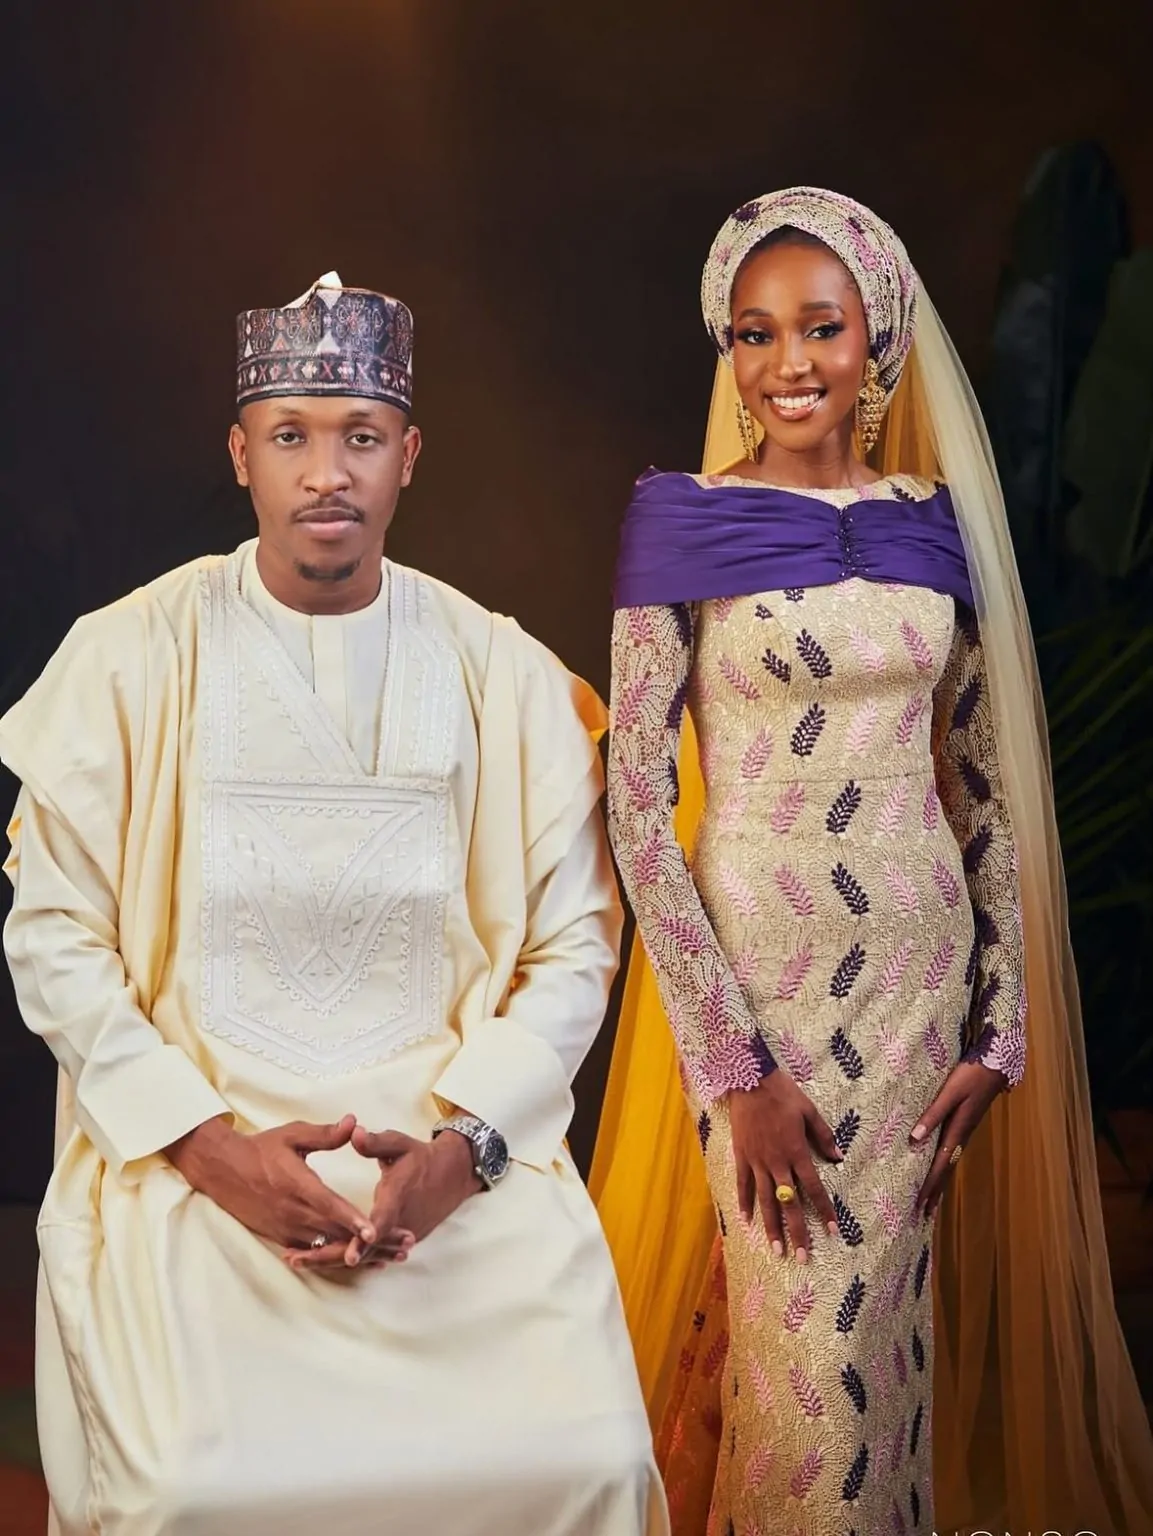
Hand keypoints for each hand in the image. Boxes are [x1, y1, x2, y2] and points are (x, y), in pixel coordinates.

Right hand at [166, 1113, 410, 1265]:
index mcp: (297, 1184)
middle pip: (336, 1232)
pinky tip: (361, 1261)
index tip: (374, 1231)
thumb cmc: (261, 1149)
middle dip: (371, 1241)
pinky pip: (314, 1252)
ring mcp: (287, 1228)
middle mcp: (292, 1211)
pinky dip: (338, 1256)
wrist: (224, 1171)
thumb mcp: (293, 1134)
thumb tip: (354, 1123)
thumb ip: (325, 1134)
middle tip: (405, 1243)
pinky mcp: (283, 1237)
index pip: (328, 1205)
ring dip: (359, 1252)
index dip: (352, 1219)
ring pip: (328, 1247)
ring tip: (392, 1257)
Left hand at [291, 1127, 481, 1271]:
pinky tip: (319, 1258)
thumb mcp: (400, 1143)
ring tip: (297, 1260)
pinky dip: (343, 1257)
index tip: (348, 1253)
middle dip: (330, 1255)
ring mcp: (399, 1236)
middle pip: (364, 1247)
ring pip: (364, 1254)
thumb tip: (355, 1133)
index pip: (380, 1222)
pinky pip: (369, 1254)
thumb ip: (376, 1142)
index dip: (364, 1238)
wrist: (451, 1175)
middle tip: (295, 1259)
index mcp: (398, 1197)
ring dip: (331, 1258)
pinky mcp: (396, 1241)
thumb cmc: (420, 1157)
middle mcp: (399, 1223)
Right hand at [729, 1071, 843, 1263]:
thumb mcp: (809, 1110)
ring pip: (766, 1200)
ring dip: (771, 1226)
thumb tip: (838, 1157)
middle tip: (802, 1257)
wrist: (750, 1080)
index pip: (814, 1189)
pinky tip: (746, 1221)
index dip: (825, 1211)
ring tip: (776, 1249)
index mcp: (797, 1152)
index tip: (833, 1231)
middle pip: (790, 1203)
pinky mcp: (742, 1156)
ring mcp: (757, 1161)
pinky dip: (744, 1202)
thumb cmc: (783, 1093)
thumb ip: (823, 1135)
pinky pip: (743, 1184)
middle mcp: (777, 1162)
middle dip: (797, 1231)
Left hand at [910, 1060, 1005, 1218]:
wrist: (996, 1065)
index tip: (919, 1204)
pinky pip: (953, 1153)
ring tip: (931, 1200)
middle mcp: (963, 1136)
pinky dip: (945, 1167)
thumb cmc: (971, 1075)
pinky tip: (941, 1168)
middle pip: (946, 1170)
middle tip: (923, 1213)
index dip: (929, 1186)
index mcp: (958, 1131)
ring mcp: (966, 1131)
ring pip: (950, 1163)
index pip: (940, 1165)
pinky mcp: (966, 1124)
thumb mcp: (950, 1093)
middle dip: (935, 1192)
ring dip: (940, 1182)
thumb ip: (932, 1114)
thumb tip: (914, 1139)